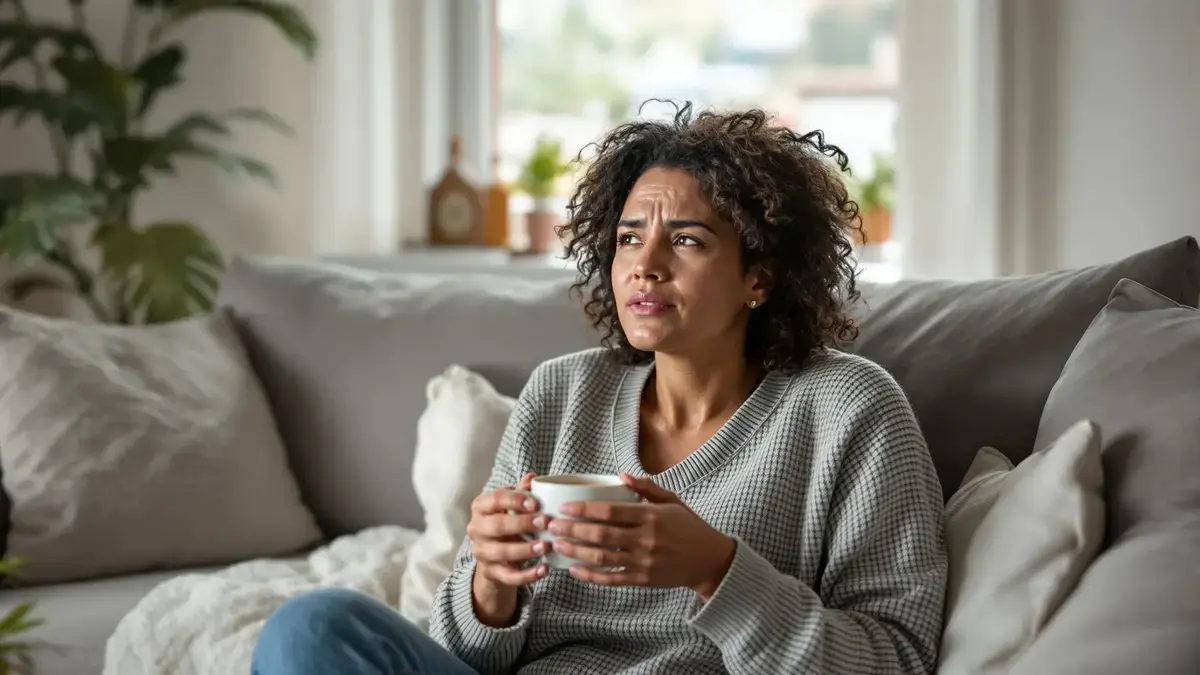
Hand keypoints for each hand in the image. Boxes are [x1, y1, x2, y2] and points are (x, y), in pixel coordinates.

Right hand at [467, 473, 549, 626]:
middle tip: (545, 522)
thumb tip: (533, 477)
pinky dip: (527, 575)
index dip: (515, 500)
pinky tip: (544, 569)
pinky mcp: (491, 572)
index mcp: (481, 507)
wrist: (495, 555)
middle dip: (521, 524)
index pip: (495, 499)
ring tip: (545, 546)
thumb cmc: (506, 521)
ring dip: (524, 549)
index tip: (535, 503)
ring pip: (501, 552)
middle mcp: (476, 528)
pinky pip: (508, 576)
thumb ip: (521, 492)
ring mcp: (481, 551)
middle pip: (496, 525)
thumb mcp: (511, 505)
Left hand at [548, 473, 735, 598]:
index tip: (564, 507)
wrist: (709, 560)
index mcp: (651, 516)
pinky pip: (612, 579)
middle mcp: (646, 539)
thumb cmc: (688, 526)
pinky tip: (574, 569)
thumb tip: (620, 475)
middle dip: (572, 530)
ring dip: (576, 552)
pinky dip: (591, 576)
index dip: (584, 509)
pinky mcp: (643, 580)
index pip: (611, 511)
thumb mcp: (672, 500)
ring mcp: (644, 562)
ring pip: (602, 558)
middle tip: (551, 526)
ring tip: (557, 545)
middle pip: (601, 535)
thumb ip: (646, 487)